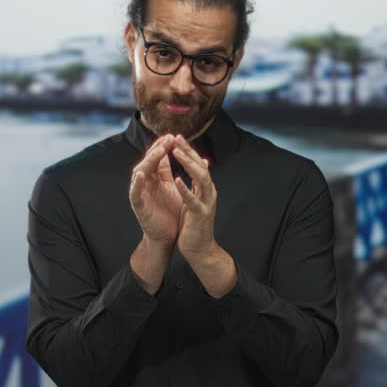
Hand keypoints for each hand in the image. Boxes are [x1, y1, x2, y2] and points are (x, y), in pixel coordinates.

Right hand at [129, 134, 181, 246]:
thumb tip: (174, 152)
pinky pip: (135, 193)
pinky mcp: (138, 206)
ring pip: (139, 173)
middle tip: (167, 139)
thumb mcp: (171, 187)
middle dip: (157, 149)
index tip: (173, 136)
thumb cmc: (169, 213)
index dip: (163, 146)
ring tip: (158, 151)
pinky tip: (141, 174)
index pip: (157, 158)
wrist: (167, 237)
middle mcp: (145, 184)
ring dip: (148, 161)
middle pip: (148, 161)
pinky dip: (136, 183)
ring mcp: (140, 194)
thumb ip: (168, 171)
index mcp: (153, 179)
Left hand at [171, 135, 217, 262]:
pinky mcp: (201, 215)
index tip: (177, 137)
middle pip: (201, 167)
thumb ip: (197, 182)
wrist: (200, 249)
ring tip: (177, 152)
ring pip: (201, 179)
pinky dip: (186, 189)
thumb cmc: (194, 224)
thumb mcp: (195, 199)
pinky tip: (178, 179)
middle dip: (189, 152)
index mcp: (205, 189)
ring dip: (189, 164)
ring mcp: (206, 203)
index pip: (198, 164)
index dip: (188, 150)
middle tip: (177, 138)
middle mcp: (208, 193)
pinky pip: (193, 200)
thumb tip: (203, 162)